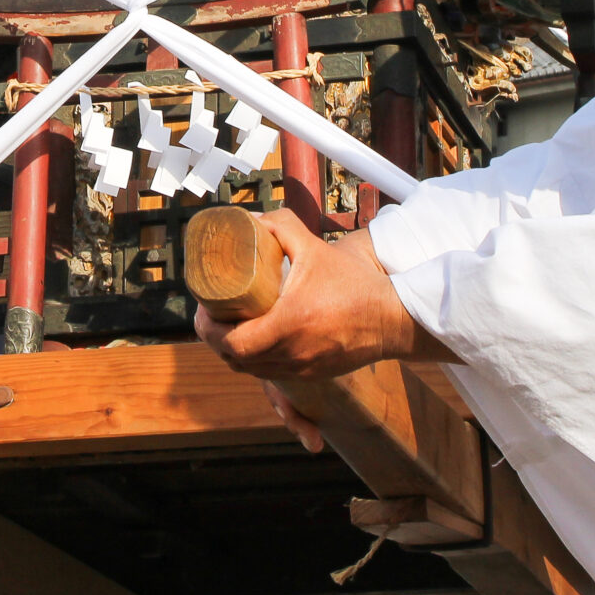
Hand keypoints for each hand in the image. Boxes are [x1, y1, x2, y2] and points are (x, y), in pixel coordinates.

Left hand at [192, 211, 430, 378]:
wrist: (391, 318)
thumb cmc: (353, 283)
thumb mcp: (315, 247)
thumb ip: (281, 227)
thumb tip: (248, 219)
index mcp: (290, 324)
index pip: (234, 342)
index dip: (210, 330)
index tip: (204, 310)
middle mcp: (294, 353)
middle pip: (236, 360)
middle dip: (216, 339)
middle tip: (211, 315)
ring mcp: (303, 369)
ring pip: (252, 370)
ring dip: (234, 352)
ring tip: (227, 327)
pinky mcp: (311, 376)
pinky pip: (272, 374)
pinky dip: (256, 361)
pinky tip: (253, 342)